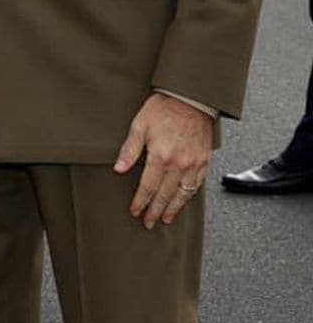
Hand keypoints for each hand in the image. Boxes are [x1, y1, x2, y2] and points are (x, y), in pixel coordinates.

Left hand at [114, 92, 214, 228]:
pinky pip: (198, 185)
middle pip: (166, 195)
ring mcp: (194, 164)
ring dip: (174, 208)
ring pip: (184, 194)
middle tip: (148, 223)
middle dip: (155, 210)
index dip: (141, 201)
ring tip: (165, 218)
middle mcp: (179, 164)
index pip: (148, 187)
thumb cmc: (163, 109)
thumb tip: (119, 169)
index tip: (135, 211)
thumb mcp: (139, 125)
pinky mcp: (205, 161)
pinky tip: (183, 201)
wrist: (191, 99)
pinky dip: (189, 196)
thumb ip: (129, 150)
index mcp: (161, 156)